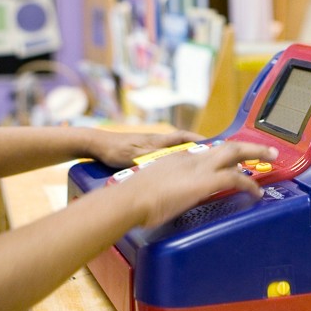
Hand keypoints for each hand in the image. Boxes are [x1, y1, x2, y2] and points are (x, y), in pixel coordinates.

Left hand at [89, 128, 204, 168]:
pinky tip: (170, 173)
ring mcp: (148, 148)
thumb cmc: (116, 149)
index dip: (199, 141)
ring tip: (194, 168)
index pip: (184, 137)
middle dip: (195, 150)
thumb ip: (157, 158)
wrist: (96, 145)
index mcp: (159, 141)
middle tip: (209, 158)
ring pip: (171, 152)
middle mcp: (156, 143)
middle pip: (181, 144)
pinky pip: (161, 158)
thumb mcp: (138, 155)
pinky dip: (169, 163)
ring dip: (182, 157)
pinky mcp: (140, 154)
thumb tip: (177, 161)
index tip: (214, 145)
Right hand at [119, 140, 276, 228]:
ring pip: (235, 153)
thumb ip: (165, 189)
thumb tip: (168, 200)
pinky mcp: (205, 182)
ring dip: (256, 154)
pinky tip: (257, 191)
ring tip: (271, 158)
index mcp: (178, 158)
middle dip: (248, 147)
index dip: (224, 156)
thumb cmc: (134, 199)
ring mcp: (199, 168)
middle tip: (267, 149)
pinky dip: (249, 184)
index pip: (208, 153)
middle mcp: (191, 158)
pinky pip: (235, 179)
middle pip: (226, 146)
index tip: (234, 161)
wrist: (131, 199)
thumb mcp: (153, 187)